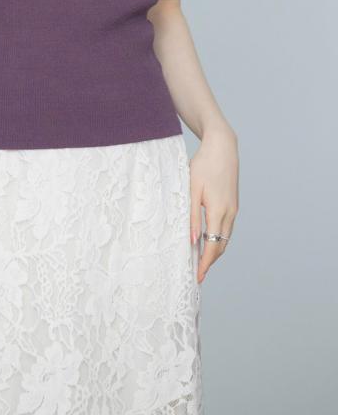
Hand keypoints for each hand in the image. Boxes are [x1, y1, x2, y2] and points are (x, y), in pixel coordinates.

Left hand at [189, 126, 238, 282]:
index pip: (212, 245)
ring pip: (225, 238)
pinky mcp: (233, 204)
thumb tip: (192, 241)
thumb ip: (192, 217)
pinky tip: (208, 241)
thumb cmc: (203, 165)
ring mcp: (233, 209)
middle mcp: (230, 212)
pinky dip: (218, 239)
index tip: (198, 277)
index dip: (205, 263)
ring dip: (215, 252)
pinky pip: (226, 228)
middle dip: (210, 262)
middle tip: (197, 275)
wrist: (222, 148)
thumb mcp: (192, 189)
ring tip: (201, 262)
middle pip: (221, 246)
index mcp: (218, 210)